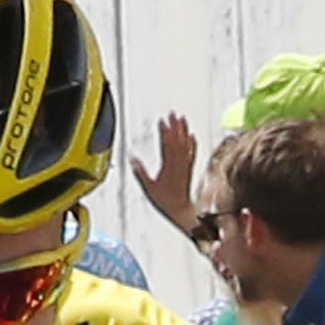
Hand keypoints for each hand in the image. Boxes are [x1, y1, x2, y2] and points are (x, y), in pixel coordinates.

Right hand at [140, 111, 206, 242]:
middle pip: (177, 141)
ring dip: (184, 131)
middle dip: (174, 126)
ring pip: (186, 145)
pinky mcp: (189, 169)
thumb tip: (132, 158)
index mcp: (168, 168)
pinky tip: (192, 134)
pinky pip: (192, 153)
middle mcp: (178, 165)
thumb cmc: (165, 202)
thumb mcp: (148, 188)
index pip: (166, 145)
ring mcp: (185, 166)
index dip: (164, 132)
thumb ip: (140, 172)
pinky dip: (192, 143)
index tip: (161, 120)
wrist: (181, 211)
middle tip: (172, 113)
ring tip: (182, 118)